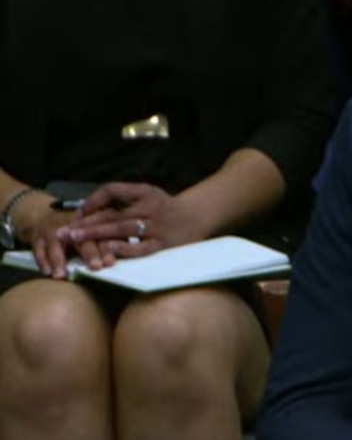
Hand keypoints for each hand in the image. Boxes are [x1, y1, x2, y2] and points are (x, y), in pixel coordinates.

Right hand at [14, 199, 109, 277]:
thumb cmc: (77, 230)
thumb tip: (124, 256)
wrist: (43, 216)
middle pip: (82, 239)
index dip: (106, 249)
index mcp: (91, 224)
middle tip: (95, 266)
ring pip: (56, 244)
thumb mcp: (93, 231)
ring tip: (61, 275)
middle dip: (89, 253)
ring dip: (59, 259)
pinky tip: (47, 271)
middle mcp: (72, 225)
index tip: (109, 262)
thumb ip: (108, 241)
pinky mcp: (38, 237)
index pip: (101, 236)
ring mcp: (53, 230)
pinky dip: (42, 260)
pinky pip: (38, 249)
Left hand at [65, 183, 207, 258]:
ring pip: (122, 229)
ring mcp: (157, 226)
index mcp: (146, 192)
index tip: (78, 212)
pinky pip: (140, 247)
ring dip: (97, 234)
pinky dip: (123, 248)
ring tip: (76, 239)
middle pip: (112, 213)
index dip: (93, 200)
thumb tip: (90, 208)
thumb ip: (124, 198)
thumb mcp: (149, 193)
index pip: (113, 190)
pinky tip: (108, 249)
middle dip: (86, 222)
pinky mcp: (163, 244)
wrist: (199, 216)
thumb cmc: (167, 207)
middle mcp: (150, 207)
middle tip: (65, 231)